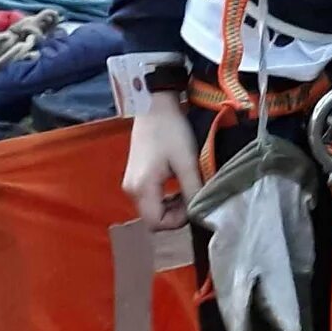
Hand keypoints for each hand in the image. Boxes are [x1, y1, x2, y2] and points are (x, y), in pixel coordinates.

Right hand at [122, 101, 200, 229]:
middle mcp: (131, 190)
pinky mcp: (134, 177)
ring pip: (151, 209)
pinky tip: (178, 185)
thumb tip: (201, 212)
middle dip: (175, 215)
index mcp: (142, 188)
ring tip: (188, 190)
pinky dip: (164, 198)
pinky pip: (149, 198)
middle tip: (193, 197)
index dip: (177, 221)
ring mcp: (130, 184)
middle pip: (152, 219)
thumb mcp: (187, 162)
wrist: (154, 107)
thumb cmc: (171, 132)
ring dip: (171, 207)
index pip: (156, 223)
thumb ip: (193, 189)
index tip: (194, 204)